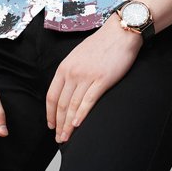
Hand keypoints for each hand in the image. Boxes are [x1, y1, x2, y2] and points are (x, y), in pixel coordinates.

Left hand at [46, 14, 141, 143]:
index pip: (52, 96)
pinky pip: (88, 101)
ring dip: (68, 125)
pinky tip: (78, 125)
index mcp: (65, 67)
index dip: (50, 114)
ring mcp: (87, 76)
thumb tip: (67, 87)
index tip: (51, 125)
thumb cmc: (102, 43)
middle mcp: (73, 72)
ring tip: (67, 137)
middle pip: (61, 104)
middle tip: (59, 139)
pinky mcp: (102, 79)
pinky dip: (81, 115)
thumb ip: (71, 70)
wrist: (120, 32)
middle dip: (59, 124)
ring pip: (73, 106)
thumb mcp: (78, 54)